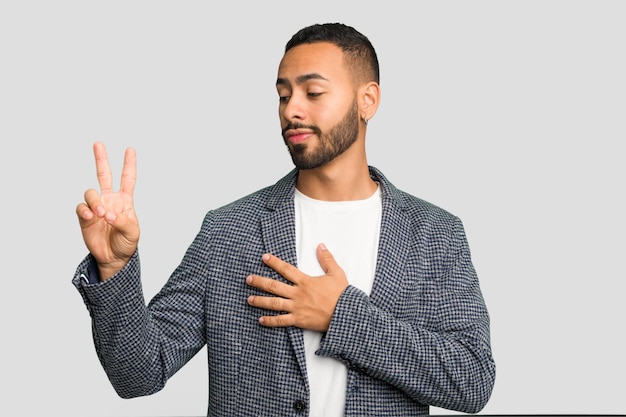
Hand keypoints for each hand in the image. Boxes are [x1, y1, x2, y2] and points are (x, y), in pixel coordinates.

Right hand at [75, 142, 139, 279]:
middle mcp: (109, 200)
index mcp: (125, 201)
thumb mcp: (132, 232)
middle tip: (98, 144)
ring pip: (91, 193)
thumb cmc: (126, 243)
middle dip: (101, 159)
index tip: (130, 150)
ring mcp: (96, 207)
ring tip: (101, 214)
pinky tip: (91, 217)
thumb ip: (123, 221)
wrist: (114, 258)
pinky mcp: (85, 217)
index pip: (127, 179)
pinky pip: (81, 207)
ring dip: (95, 201)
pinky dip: (85, 210)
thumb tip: (108, 214)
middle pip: (104, 175)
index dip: (129, 164)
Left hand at [246, 243, 348, 331]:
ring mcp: (296, 308)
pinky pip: (281, 321)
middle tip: (248, 279)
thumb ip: (327, 259)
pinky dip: (270, 321)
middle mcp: (298, 294)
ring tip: (249, 299)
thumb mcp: (337, 273)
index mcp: (305, 281)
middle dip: (259, 282)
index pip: (286, 269)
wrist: (345, 314)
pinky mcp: (298, 320)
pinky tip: (260, 320)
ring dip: (260, 301)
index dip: (274, 262)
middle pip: (274, 286)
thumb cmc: (342, 295)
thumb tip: (321, 246)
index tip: (264, 257)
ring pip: (274, 303)